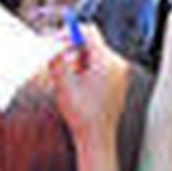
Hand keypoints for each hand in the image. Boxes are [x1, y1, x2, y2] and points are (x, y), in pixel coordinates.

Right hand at [51, 24, 129, 141]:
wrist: (97, 138)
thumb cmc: (81, 113)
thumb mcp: (62, 83)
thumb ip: (56, 59)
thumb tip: (52, 43)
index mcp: (106, 61)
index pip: (89, 32)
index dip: (69, 33)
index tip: (55, 41)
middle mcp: (117, 64)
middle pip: (92, 43)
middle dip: (72, 50)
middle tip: (56, 60)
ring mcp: (120, 73)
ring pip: (94, 56)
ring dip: (77, 61)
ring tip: (66, 78)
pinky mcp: (118, 82)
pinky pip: (100, 66)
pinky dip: (86, 70)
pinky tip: (77, 86)